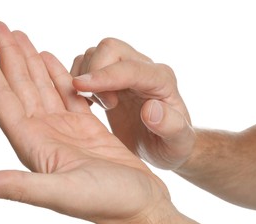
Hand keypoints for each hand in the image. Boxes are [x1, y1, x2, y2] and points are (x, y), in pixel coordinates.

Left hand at [0, 21, 171, 223]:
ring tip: (19, 38)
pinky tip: (51, 61)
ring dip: (30, 62)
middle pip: (21, 88)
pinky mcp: (87, 128)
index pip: (4, 102)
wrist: (141, 205)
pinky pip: (68, 95)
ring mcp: (66, 131)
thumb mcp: (64, 194)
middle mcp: (46, 136)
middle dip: (9, 56)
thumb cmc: (109, 203)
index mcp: (36, 147)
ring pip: (42, 88)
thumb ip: (20, 187)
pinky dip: (57, 76)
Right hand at [71, 38, 194, 169]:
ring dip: (86, 78)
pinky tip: (86, 103)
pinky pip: (85, 64)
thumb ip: (172, 127)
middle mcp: (145, 68)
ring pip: (94, 53)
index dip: (106, 75)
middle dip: (95, 73)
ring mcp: (126, 69)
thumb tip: (151, 109)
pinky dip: (77, 80)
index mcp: (163, 81)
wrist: (163, 144)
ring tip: (98, 107)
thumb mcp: (178, 143)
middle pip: (110, 48)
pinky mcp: (111, 77)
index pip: (131, 69)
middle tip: (105, 106)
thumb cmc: (172, 144)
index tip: (80, 85)